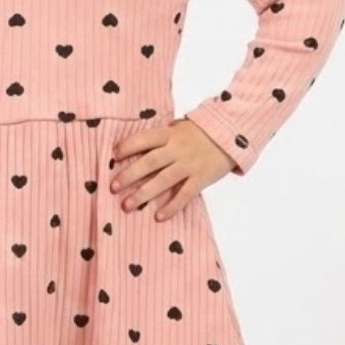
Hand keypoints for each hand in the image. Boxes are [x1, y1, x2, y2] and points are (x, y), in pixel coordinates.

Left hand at [109, 118, 234, 222]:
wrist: (231, 136)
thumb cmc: (200, 133)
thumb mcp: (180, 128)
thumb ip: (161, 138)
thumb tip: (135, 148)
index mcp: (170, 134)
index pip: (145, 139)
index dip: (128, 146)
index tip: (114, 156)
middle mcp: (178, 149)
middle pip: (150, 162)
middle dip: (129, 175)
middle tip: (113, 187)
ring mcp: (190, 165)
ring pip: (163, 181)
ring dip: (143, 194)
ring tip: (127, 205)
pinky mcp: (201, 179)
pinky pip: (184, 195)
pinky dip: (171, 207)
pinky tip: (159, 217)